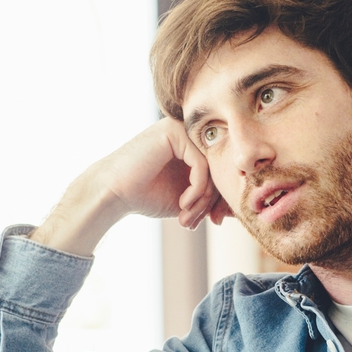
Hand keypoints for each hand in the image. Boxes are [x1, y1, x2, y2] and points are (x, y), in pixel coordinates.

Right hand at [30, 118, 222, 255]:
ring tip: (187, 217)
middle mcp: (189, 133)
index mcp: (192, 145)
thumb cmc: (145, 195)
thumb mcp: (187, 199)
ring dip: (203, 200)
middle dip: (212, 202)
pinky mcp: (173, 132)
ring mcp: (181, 129)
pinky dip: (196, 189)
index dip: (221, 199)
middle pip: (219, 168)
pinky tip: (183, 204)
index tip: (214, 221)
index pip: (221, 169)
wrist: (112, 194)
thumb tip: (239, 207)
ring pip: (212, 167)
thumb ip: (211, 197)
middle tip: (196, 222)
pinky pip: (201, 165)